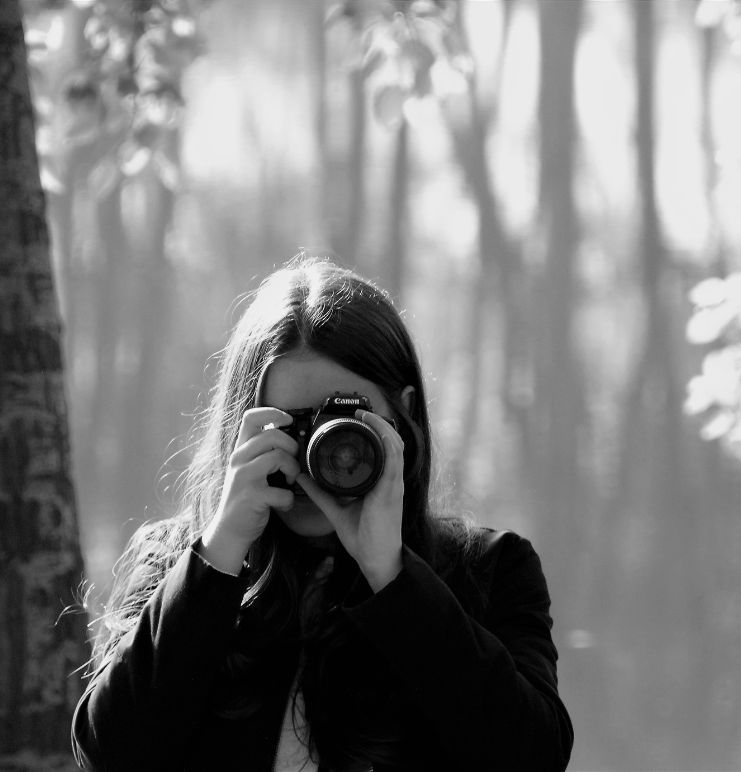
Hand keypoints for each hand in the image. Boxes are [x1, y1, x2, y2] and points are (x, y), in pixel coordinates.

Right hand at [200, 407, 298, 573]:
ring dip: (293, 470)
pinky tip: (282, 505)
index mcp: (241, 449)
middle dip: (292, 447)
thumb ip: (263, 451)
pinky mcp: (252, 496)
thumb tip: (290, 433)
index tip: (288, 421)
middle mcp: (239, 459)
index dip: (273, 413)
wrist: (229, 529)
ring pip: (279, 457)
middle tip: (292, 464)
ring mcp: (244, 477)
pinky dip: (288, 500)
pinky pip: (282, 491)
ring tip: (289, 482)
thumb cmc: (247, 496)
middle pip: (273, 435)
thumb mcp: (249, 468)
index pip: (251, 417)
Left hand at [297, 409, 403, 591]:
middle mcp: (389, 479)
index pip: (381, 451)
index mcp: (379, 482)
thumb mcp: (336, 510)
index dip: (374, 433)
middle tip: (361, 413)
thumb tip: (302, 476)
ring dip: (382, 428)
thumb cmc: (364, 537)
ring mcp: (393, 483)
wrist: (376, 559)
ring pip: (394, 445)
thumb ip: (320, 493)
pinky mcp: (392, 489)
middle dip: (379, 424)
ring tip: (366, 416)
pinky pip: (394, 459)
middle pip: (391, 443)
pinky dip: (387, 442)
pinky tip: (377, 431)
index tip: (357, 421)